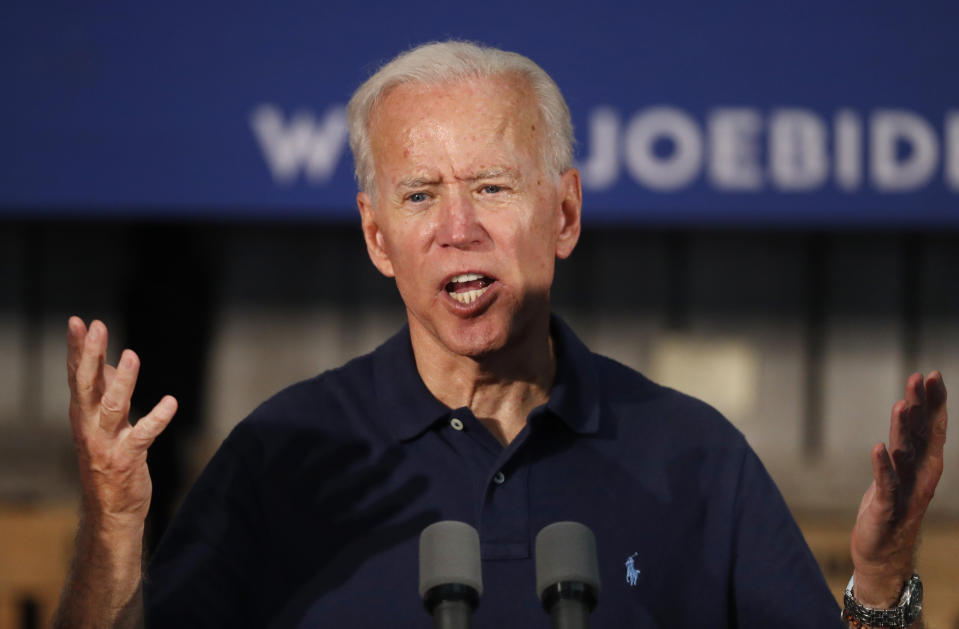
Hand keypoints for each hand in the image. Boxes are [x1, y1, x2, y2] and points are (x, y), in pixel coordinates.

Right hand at [67, 317, 177, 527]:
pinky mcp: (127, 458)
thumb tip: (114, 364)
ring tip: (132, 355)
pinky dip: (157, 417)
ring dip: (123, 381)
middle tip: (95, 326)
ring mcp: (107, 442)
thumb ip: (106, 394)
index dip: (78, 348)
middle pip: (87, 384)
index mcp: (83, 414)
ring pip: (112, 406)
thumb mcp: (104, 424)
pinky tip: (171, 402)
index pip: (78, 375)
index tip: (78, 321)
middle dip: (91, 354)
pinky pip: (143, 435)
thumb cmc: (108, 461)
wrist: (110, 511)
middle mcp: (89, 426)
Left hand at [849, 371, 947, 606]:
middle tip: (920, 376)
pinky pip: (885, 483)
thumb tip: (910, 413)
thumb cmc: (892, 506)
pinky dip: (882, 466)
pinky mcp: (885, 505)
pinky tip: (878, 448)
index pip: (931, 426)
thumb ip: (907, 444)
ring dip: (902, 429)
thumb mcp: (901, 471)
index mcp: (925, 464)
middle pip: (920, 433)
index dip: (933, 401)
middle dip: (921, 404)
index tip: (931, 374)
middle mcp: (920, 474)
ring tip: (900, 405)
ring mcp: (905, 490)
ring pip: (904, 453)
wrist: (883, 553)